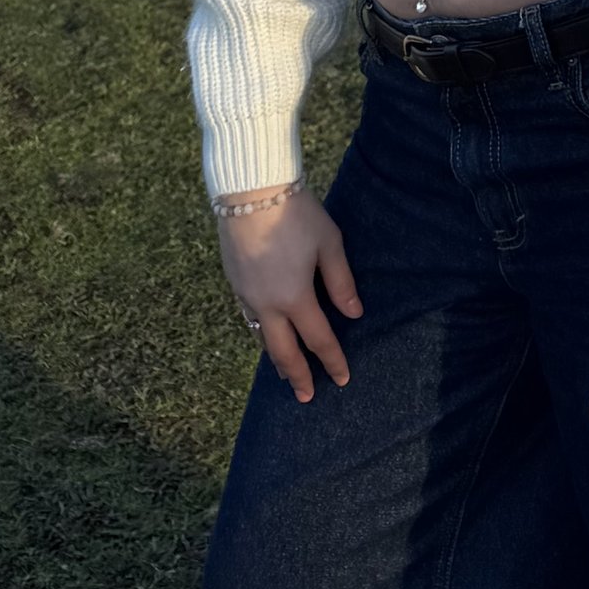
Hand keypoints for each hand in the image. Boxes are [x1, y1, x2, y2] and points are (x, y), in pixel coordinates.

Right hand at [218, 188, 362, 402]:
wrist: (250, 191)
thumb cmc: (295, 213)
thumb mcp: (329, 243)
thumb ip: (341, 282)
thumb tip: (354, 313)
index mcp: (294, 297)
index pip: (318, 339)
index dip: (331, 360)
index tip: (342, 378)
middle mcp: (267, 304)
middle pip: (283, 351)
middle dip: (297, 376)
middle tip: (306, 397)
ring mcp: (246, 295)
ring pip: (261, 338)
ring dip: (276, 358)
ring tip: (286, 373)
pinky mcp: (234, 282)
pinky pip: (248, 319)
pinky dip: (260, 334)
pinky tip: (264, 335)